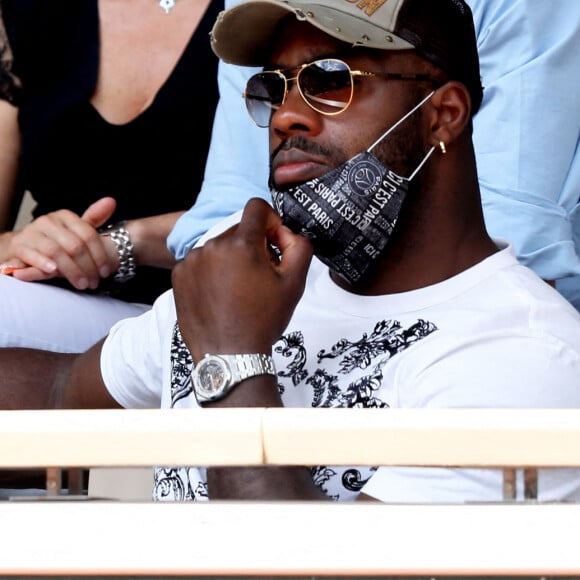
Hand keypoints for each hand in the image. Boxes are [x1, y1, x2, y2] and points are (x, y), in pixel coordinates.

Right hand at [9, 197, 116, 288]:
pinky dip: (43, 263)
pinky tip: (53, 271)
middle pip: (75, 246)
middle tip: (94, 282)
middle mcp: (49, 221)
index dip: (100, 256)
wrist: (23, 245)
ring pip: (56, 251)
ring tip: (81, 284)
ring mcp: (32, 232)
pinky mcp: (19, 245)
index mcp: (65, 216)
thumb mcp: (75, 230)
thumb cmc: (55, 239)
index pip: (88, 235)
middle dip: (87, 267)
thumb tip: (111, 202)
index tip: (105, 272)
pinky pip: (32, 254)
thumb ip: (93, 218)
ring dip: (71, 270)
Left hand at [172, 198, 312, 360]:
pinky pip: (200, 262)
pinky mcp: (179, 275)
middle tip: (259, 277)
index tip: (273, 245)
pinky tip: (220, 296)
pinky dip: (211, 273)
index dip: (271, 222)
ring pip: (219, 247)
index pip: (257, 208)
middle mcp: (213, 245)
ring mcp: (192, 260)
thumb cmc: (263, 321)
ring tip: (238, 291)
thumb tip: (288, 233)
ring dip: (231, 260)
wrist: (230, 356)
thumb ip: (299, 246)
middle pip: (239, 230)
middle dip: (252, 246)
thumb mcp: (295, 283)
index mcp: (242, 244)